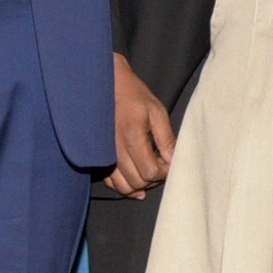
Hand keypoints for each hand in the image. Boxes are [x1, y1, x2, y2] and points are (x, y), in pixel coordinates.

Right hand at [101, 55, 174, 194]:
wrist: (105, 86)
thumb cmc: (133, 95)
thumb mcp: (156, 110)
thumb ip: (166, 138)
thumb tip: (174, 161)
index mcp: (131, 137)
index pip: (150, 172)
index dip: (164, 172)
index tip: (169, 161)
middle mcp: (114, 150)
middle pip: (138, 182)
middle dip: (154, 179)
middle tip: (161, 164)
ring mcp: (103, 155)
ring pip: (124, 186)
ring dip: (140, 184)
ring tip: (149, 169)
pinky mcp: (98, 157)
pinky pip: (110, 182)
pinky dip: (124, 184)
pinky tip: (135, 178)